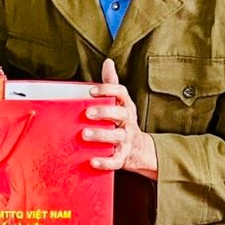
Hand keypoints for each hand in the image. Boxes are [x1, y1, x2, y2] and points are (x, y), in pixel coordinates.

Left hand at [82, 58, 157, 176]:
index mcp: (126, 107)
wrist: (140, 150)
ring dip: (101, 135)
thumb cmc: (123, 122)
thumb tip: (108, 62)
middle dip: (104, 112)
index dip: (108, 90)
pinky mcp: (123, 157)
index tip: (92, 91)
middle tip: (87, 112)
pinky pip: (115, 161)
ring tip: (84, 134)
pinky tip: (92, 161)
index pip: (121, 93)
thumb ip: (112, 84)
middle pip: (120, 115)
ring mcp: (126, 140)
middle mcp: (128, 122)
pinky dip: (105, 162)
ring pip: (117, 137)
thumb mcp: (121, 103)